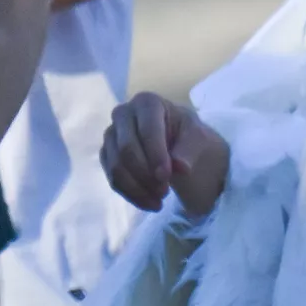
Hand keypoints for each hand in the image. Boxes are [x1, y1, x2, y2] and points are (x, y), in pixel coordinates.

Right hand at [101, 93, 229, 216]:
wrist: (179, 144)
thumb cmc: (189, 135)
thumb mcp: (198, 138)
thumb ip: (189, 150)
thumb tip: (180, 167)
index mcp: (147, 102)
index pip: (147, 130)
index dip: (155, 155)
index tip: (167, 176)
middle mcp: (123, 114)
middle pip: (126, 149)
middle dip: (146, 174)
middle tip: (166, 191)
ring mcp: (111, 135)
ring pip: (116, 167)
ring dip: (138, 189)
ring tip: (160, 201)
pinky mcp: (106, 155)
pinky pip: (112, 178)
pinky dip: (131, 194)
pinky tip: (149, 203)